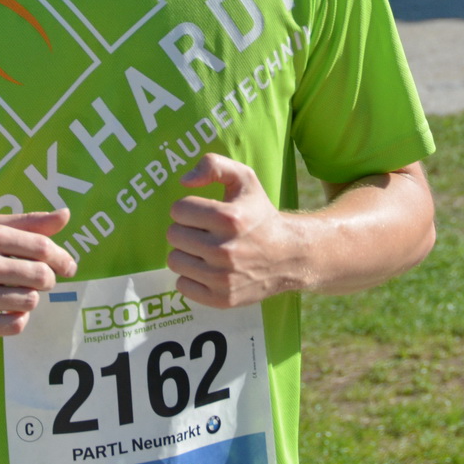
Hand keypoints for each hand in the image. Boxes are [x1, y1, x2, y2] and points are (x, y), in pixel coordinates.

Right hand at [0, 208, 76, 339]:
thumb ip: (28, 223)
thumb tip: (65, 215)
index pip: (42, 248)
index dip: (62, 258)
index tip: (68, 267)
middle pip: (41, 276)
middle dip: (47, 280)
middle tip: (38, 281)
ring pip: (30, 301)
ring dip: (30, 299)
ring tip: (15, 294)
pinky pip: (15, 324)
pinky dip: (18, 318)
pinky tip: (6, 310)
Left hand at [167, 154, 303, 307]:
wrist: (289, 256)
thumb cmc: (260, 214)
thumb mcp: (244, 178)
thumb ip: (213, 165)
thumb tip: (184, 181)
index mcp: (229, 218)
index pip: (178, 210)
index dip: (188, 208)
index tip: (202, 212)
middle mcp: (225, 250)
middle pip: (173, 235)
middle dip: (185, 229)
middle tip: (203, 231)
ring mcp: (223, 278)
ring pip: (174, 260)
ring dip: (186, 253)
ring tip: (204, 249)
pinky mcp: (221, 299)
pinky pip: (182, 285)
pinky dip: (191, 276)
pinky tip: (207, 268)